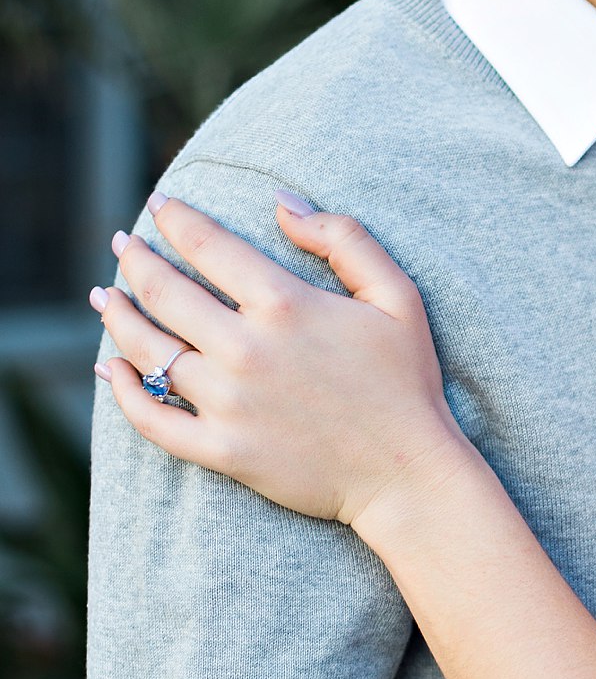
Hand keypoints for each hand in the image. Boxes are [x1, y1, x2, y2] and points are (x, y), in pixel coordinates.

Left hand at [91, 193, 470, 530]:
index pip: (208, 245)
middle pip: (165, 293)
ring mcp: (229, 403)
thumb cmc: (406, 381)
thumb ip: (344, 239)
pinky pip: (152, 419)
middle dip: (136, 260)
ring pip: (148, 351)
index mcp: (286, 305)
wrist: (406, 475)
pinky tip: (112, 370)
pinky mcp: (222, 450)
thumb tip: (282, 203)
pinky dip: (123, 392)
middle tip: (122, 245)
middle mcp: (247, 350)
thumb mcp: (397, 295)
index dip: (177, 219)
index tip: (160, 205)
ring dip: (118, 317)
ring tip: (106, 298)